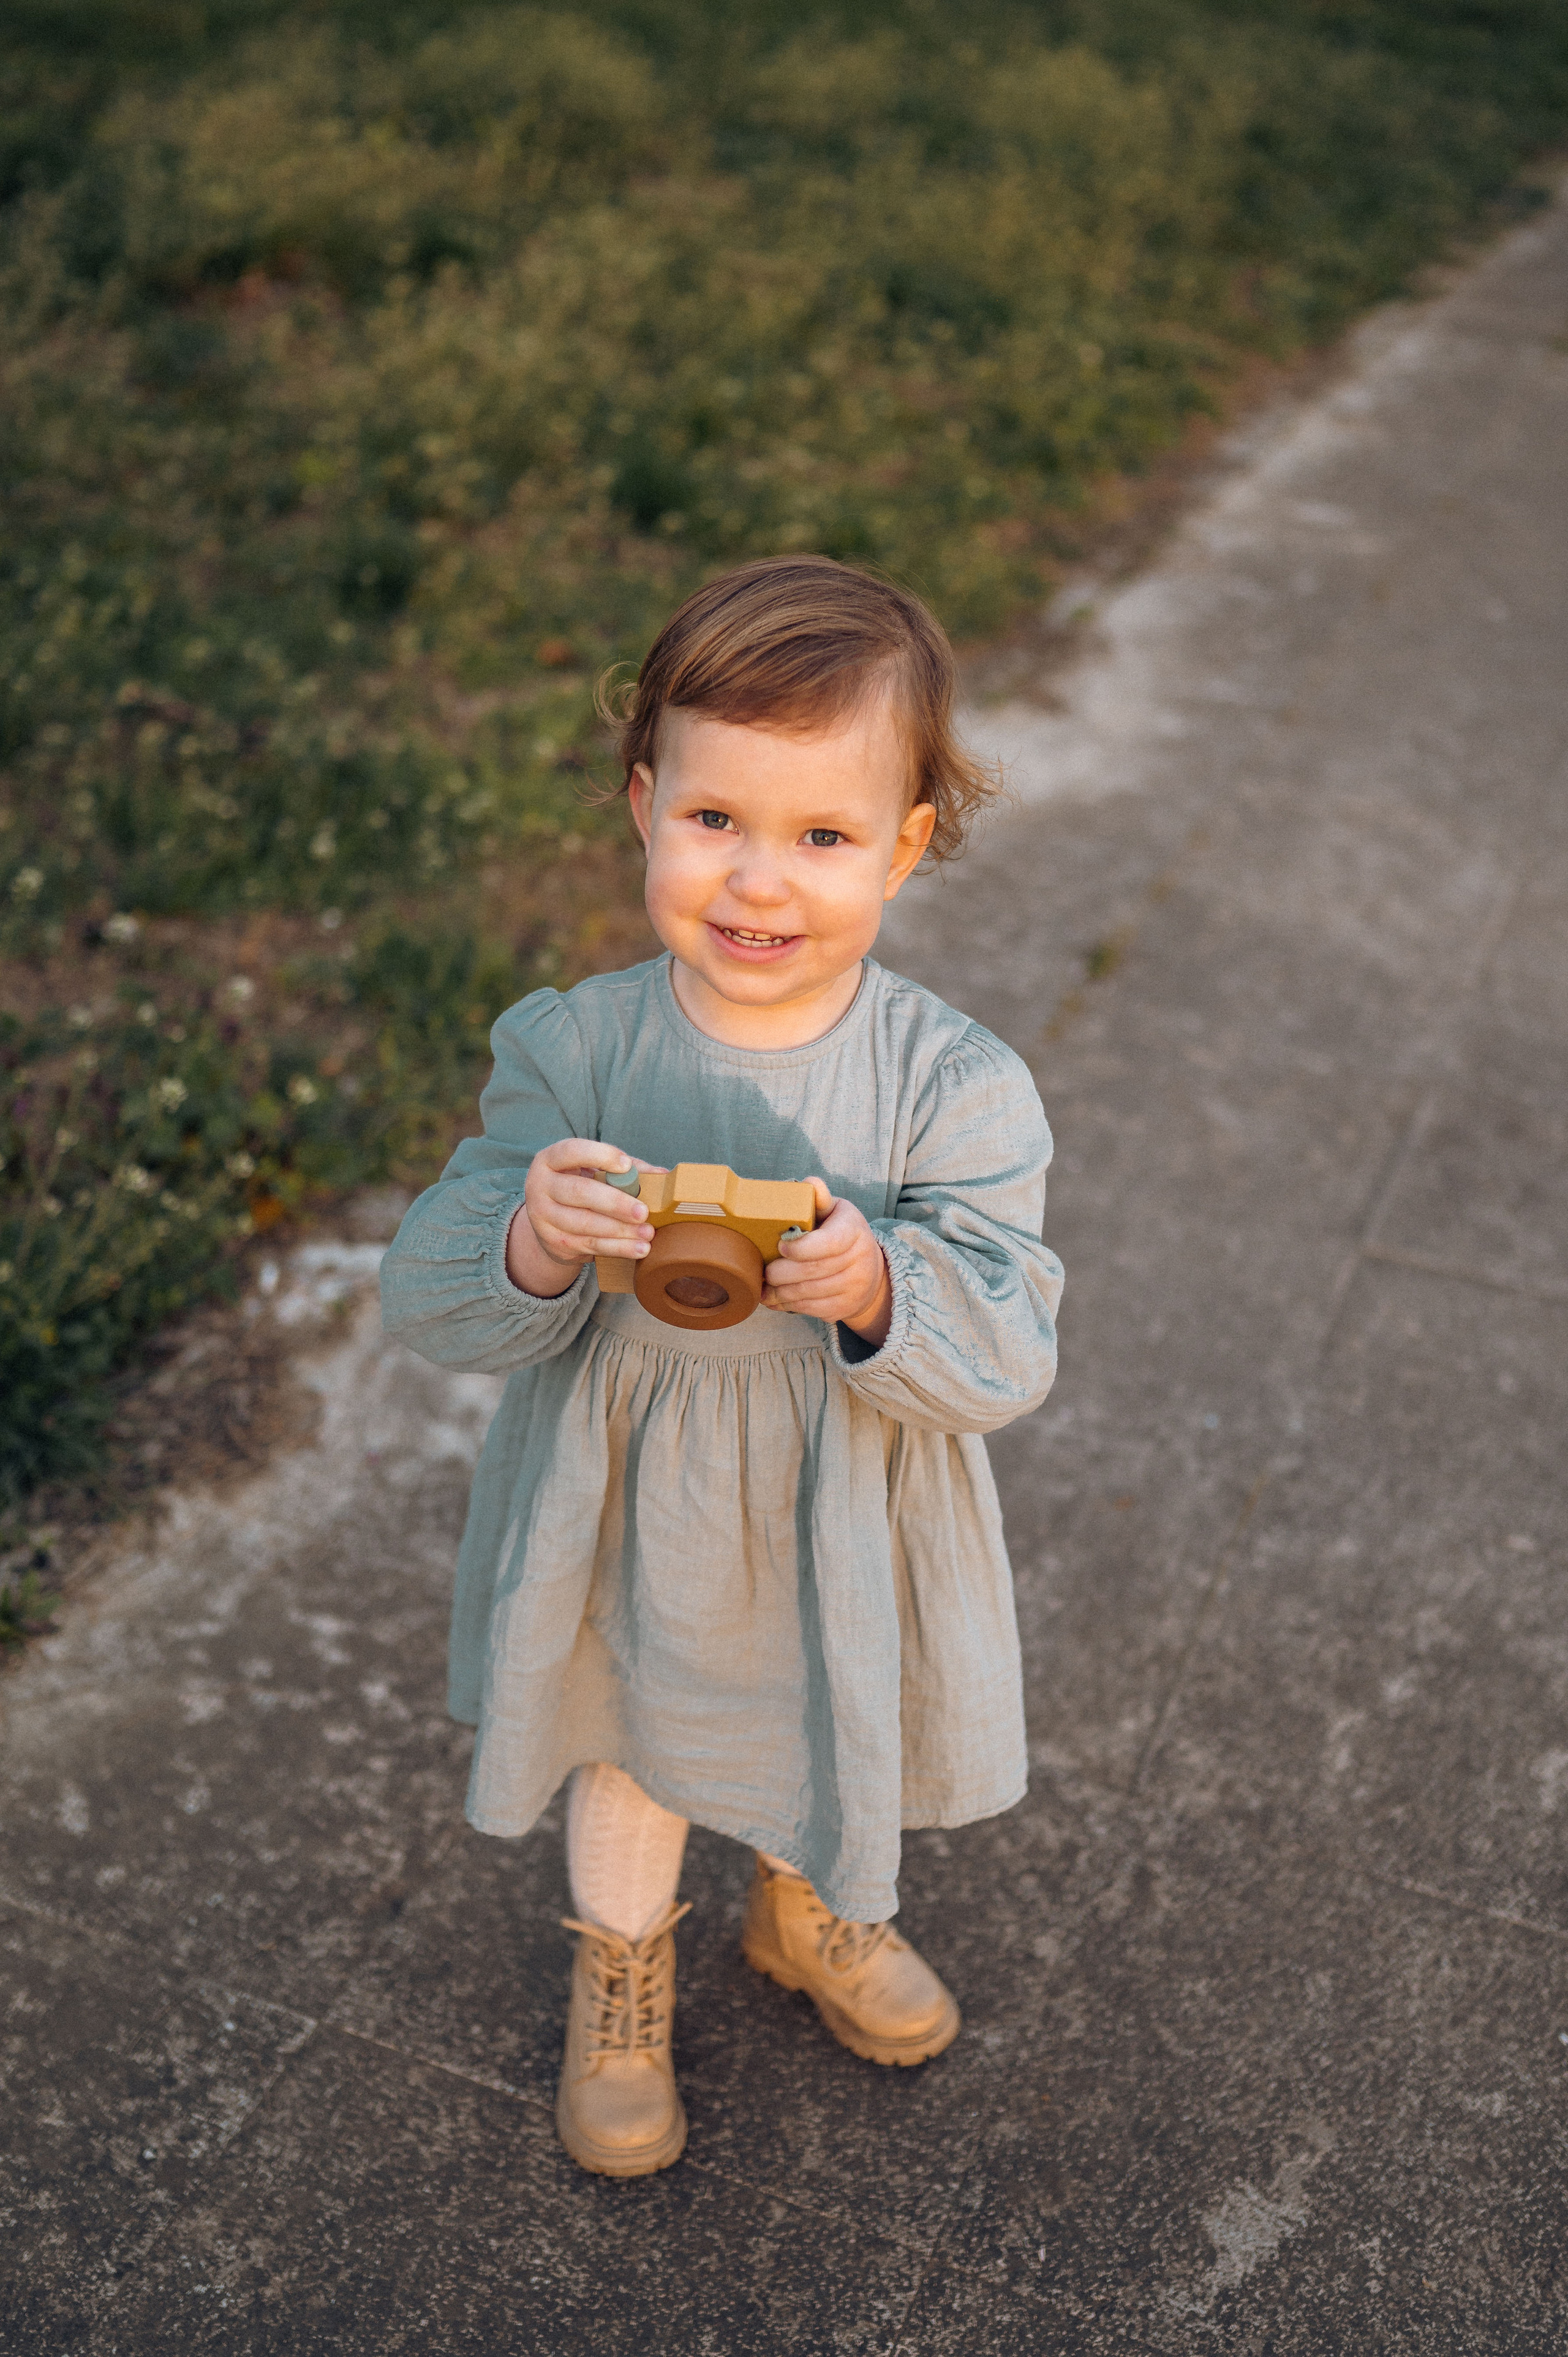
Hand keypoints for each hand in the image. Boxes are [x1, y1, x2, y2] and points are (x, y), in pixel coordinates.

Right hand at [505, 1140, 661, 1298]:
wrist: (550, 1221)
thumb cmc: (581, 1186)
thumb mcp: (593, 1171)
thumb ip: (625, 1169)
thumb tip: (663, 1174)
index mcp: (550, 1159)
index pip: (571, 1151)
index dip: (600, 1155)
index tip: (626, 1165)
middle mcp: (539, 1185)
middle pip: (579, 1192)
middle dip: (615, 1203)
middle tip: (644, 1212)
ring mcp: (542, 1216)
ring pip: (585, 1224)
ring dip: (620, 1231)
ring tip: (647, 1234)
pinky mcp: (553, 1241)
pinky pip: (589, 1244)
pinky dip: (616, 1248)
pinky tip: (638, 1248)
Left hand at [763, 1178, 891, 1345]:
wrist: (870, 1272)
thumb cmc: (842, 1234)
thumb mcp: (835, 1212)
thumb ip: (819, 1199)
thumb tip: (809, 1183)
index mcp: (854, 1230)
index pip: (830, 1243)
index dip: (802, 1248)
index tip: (780, 1247)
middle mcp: (860, 1260)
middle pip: (814, 1271)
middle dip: (782, 1273)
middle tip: (764, 1270)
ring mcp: (854, 1287)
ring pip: (809, 1293)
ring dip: (780, 1292)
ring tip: (763, 1286)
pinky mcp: (845, 1308)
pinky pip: (812, 1309)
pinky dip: (788, 1305)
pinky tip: (775, 1299)